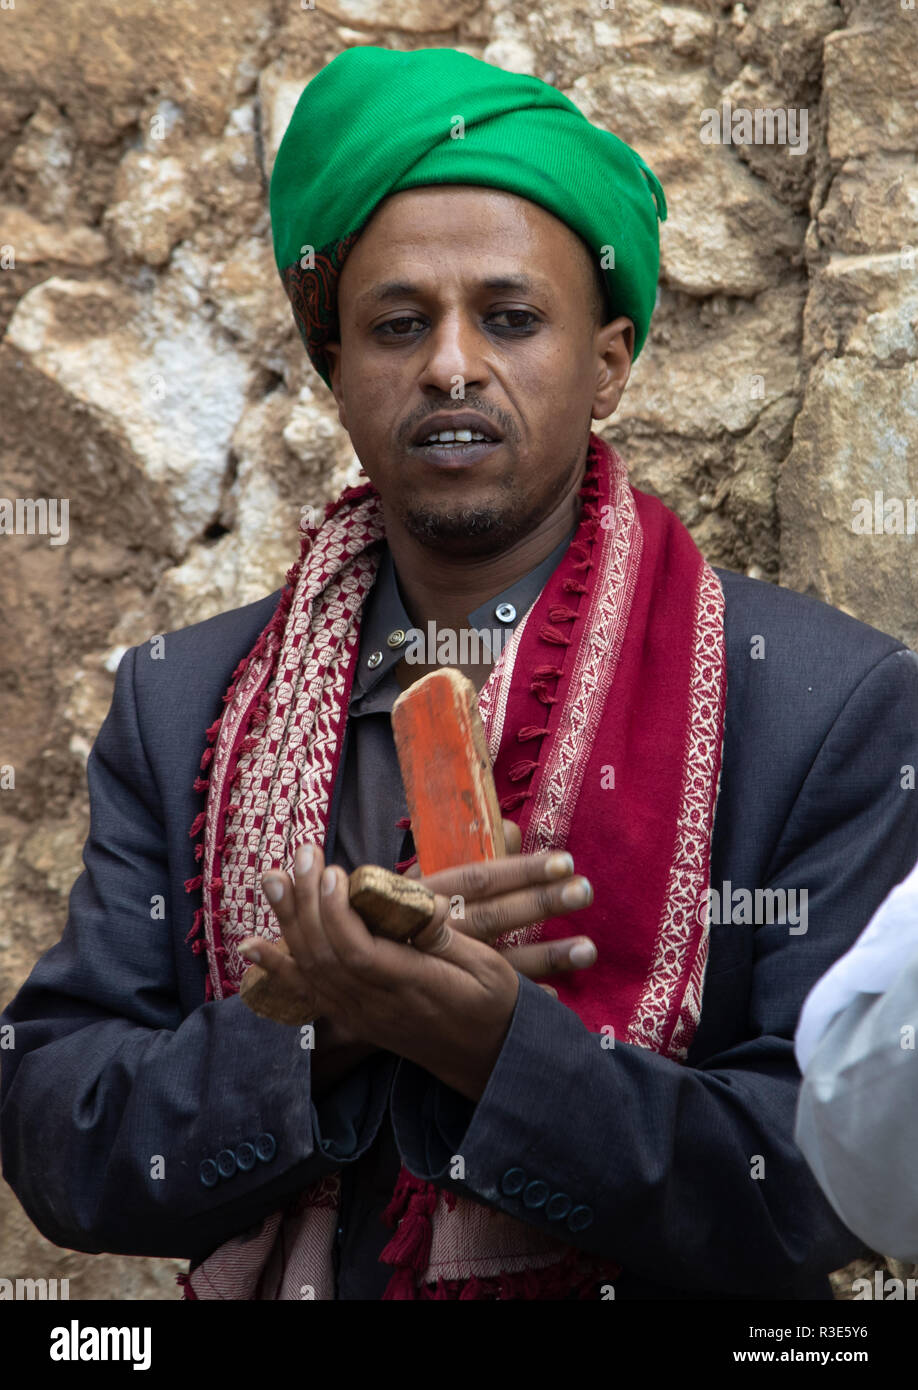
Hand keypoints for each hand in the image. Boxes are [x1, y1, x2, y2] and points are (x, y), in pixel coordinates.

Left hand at [240, 842, 523, 1099]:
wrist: (488, 1059)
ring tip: (273, 877)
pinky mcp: (353, 1017)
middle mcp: (378, 1005)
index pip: (360, 953)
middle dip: (306, 901)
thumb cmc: (493, 1004)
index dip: (338, 914)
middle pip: (325, 955)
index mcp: (415, 987)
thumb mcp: (489, 969)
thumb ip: (449, 939)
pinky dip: (277, 967)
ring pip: (311, 968)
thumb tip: (420, 905)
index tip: (335, 872)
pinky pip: (308, 992)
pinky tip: (250, 947)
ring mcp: (361, 1014)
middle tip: (301, 855)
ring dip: (288, 920)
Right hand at [406, 819, 596, 999]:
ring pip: (500, 963)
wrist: (342, 976)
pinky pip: (493, 1003)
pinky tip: (557, 998)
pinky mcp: (449, 1000)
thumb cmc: (390, 917)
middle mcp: (434, 934)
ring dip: (547, 956)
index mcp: (425, 897)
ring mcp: (442, 971)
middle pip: (494, 916)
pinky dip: (525, 1000)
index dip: (520, 870)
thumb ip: (466, 854)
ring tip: (589, 949)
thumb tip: (511, 829)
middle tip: (584, 891)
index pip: (478, 878)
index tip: (562, 860)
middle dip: (540, 904)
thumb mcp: (420, 881)